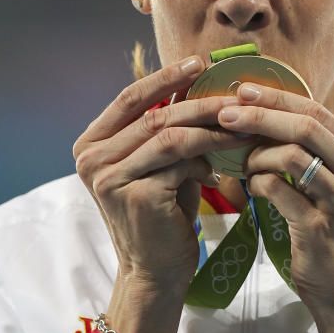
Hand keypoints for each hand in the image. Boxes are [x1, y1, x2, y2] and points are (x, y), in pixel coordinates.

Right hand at [72, 55, 249, 286]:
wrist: (156, 271)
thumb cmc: (163, 212)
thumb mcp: (159, 163)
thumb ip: (165, 127)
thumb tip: (198, 80)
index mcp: (91, 143)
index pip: (129, 97)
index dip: (165, 76)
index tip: (199, 61)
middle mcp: (91, 158)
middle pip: (153, 114)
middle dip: (200, 101)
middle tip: (236, 94)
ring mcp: (109, 178)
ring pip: (169, 135)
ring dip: (211, 128)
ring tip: (242, 127)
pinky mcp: (135, 196)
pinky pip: (180, 162)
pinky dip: (206, 160)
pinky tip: (222, 168)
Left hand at [216, 83, 333, 332]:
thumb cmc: (332, 234)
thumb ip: (313, 152)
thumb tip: (266, 112)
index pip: (318, 111)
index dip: (277, 97)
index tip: (242, 90)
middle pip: (307, 125)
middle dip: (260, 115)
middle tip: (225, 114)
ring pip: (293, 154)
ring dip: (256, 154)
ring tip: (241, 163)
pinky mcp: (322, 226)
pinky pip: (279, 190)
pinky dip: (257, 183)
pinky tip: (250, 188)